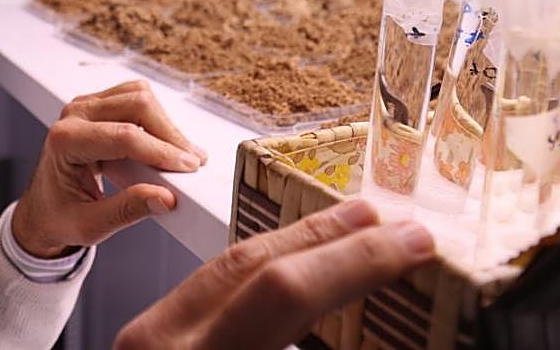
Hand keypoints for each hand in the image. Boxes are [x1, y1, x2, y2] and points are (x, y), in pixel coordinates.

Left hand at [12, 80, 206, 257]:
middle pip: (136, 104)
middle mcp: (74, 115)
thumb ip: (127, 211)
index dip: (161, 151)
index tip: (188, 166)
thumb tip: (166, 198)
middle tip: (191, 162)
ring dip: (165, 123)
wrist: (42, 208)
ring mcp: (86, 106)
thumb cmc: (58, 216)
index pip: (124, 136)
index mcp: (65, 141)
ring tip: (179, 154)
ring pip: (139, 95)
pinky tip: (164, 143)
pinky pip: (135, 97)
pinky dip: (156, 117)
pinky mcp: (98, 105)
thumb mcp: (90, 225)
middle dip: (169, 133)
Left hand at [114, 199, 434, 349]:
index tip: (412, 243)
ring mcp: (147, 337)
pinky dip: (260, 272)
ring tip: (353, 228)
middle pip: (252, 264)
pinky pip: (211, 291)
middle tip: (391, 223)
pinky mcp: (149, 338)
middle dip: (329, 237)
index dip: (355, 261)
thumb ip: (308, 349)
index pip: (282, 291)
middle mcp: (161, 343)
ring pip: (227, 269)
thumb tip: (367, 303)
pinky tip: (297, 262)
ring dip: (297, 244)